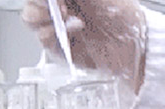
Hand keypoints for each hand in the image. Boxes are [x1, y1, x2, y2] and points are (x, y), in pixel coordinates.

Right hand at [22, 0, 147, 92]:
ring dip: (47, 19)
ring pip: (31, 21)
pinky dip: (54, 35)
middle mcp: (60, 7)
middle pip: (31, 4)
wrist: (133, 45)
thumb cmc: (122, 13)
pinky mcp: (60, 48)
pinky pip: (43, 41)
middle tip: (61, 8)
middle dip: (41, 5)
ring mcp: (58, 27)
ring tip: (68, 19)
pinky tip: (74, 31)